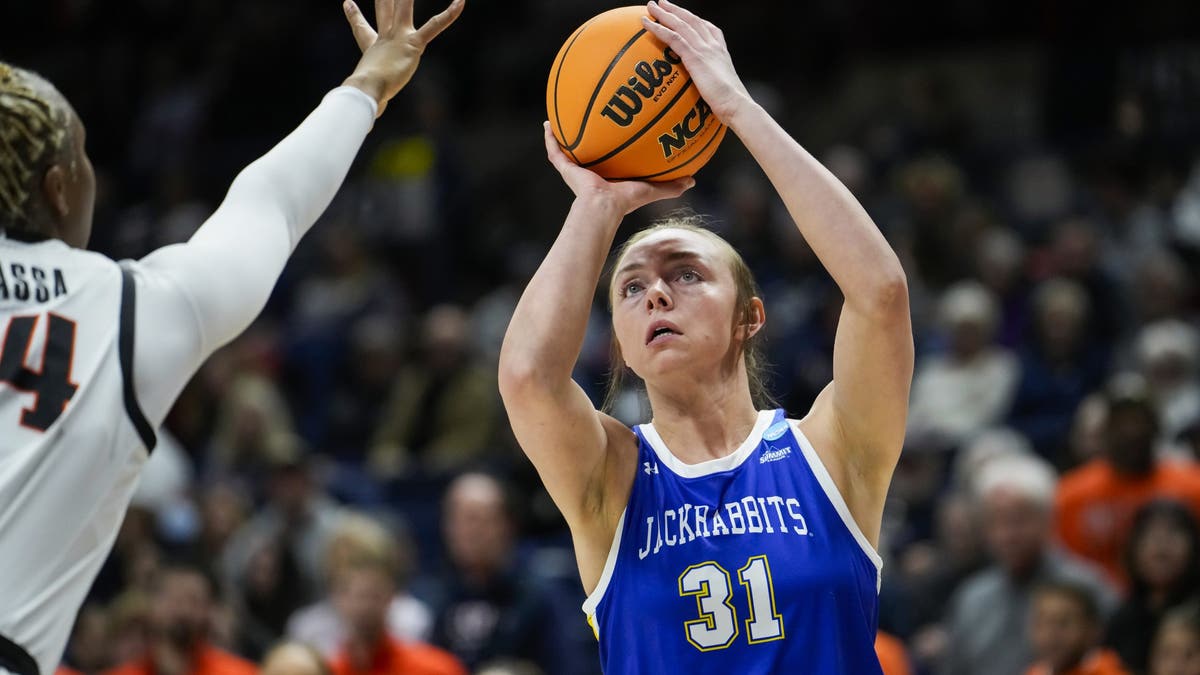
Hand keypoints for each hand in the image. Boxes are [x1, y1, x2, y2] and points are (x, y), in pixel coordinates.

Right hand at [342, 0, 464, 115]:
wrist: (367, 88)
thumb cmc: (365, 96)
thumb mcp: (367, 100)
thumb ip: (369, 112)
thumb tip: (365, 132)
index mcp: (372, 48)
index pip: (361, 28)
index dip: (354, 15)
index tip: (349, 3)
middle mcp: (385, 37)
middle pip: (385, 8)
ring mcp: (399, 37)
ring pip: (404, 7)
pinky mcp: (414, 43)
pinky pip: (435, 26)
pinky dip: (449, 14)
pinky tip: (461, 1)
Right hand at [543, 122, 693, 215]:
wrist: (603, 207)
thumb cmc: (626, 201)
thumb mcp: (652, 188)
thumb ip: (671, 185)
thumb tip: (693, 181)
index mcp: (609, 175)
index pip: (611, 158)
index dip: (612, 146)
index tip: (614, 132)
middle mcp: (591, 171)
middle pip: (588, 150)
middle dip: (588, 136)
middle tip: (589, 117)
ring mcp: (576, 169)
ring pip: (568, 148)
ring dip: (565, 134)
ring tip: (562, 115)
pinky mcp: (565, 168)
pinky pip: (555, 150)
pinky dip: (550, 137)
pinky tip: (547, 123)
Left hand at [642, 0, 751, 125]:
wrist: (735, 103)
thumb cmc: (731, 104)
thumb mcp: (723, 89)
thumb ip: (713, 84)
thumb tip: (707, 93)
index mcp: (721, 51)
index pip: (708, 28)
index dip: (694, 19)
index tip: (685, 14)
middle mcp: (713, 45)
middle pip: (691, 20)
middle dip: (676, 10)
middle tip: (662, 3)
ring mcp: (704, 48)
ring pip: (680, 24)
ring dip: (664, 14)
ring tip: (651, 7)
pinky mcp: (694, 56)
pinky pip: (673, 37)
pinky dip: (658, 28)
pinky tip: (646, 24)